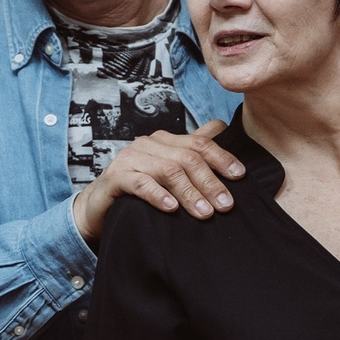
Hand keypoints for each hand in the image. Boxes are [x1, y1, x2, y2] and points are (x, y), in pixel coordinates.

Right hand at [73, 120, 245, 236]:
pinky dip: (157, 195)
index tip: (240, 176)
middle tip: (226, 205)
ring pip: (167, 170)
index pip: (199, 144)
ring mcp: (129, 159)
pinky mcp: (114, 178)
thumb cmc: (139, 189)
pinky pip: (139, 183)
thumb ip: (193, 149)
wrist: (99, 207)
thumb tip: (220, 126)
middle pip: (187, 158)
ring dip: (189, 192)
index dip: (222, 158)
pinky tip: (172, 208)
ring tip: (205, 213)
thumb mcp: (169, 169)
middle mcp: (148, 145)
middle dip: (210, 182)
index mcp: (165, 141)